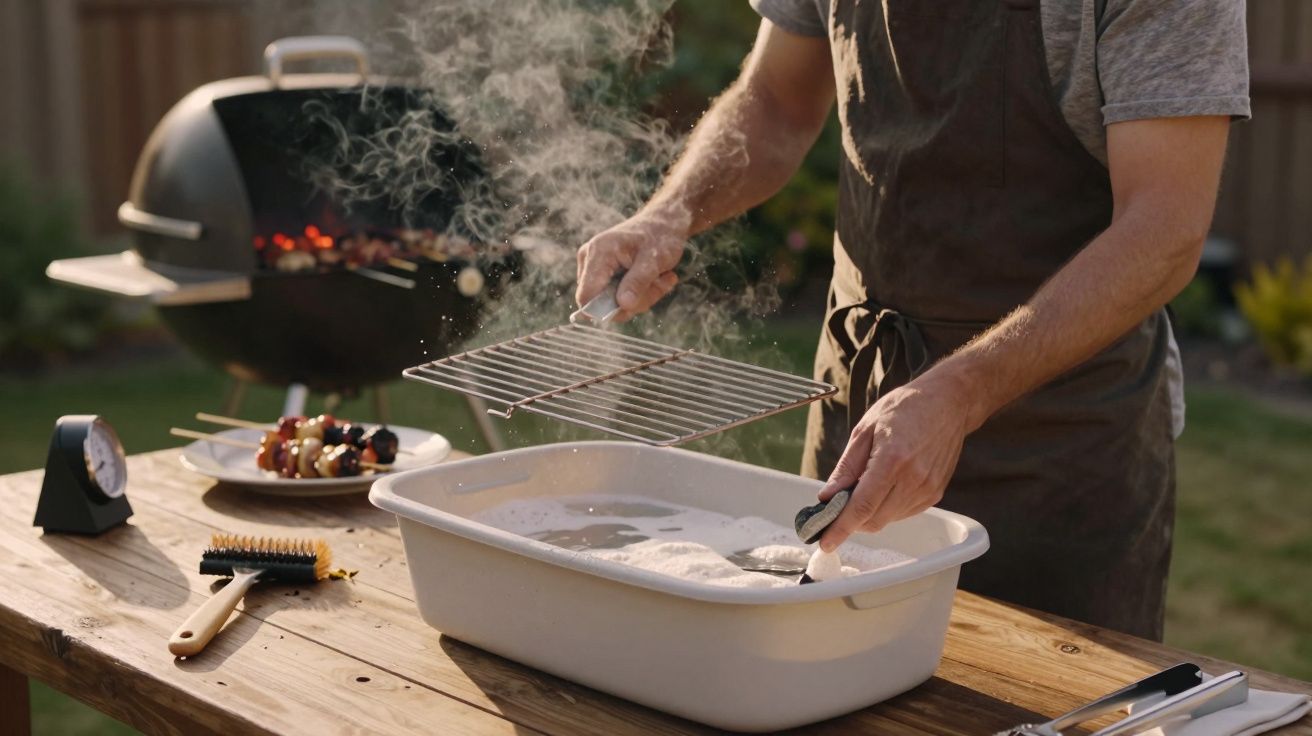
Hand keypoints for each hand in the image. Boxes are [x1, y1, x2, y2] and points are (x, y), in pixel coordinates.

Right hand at [575, 213, 685, 318]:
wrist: (663, 223)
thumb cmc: (659, 236)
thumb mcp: (654, 260)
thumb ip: (638, 282)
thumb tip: (623, 305)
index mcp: (599, 253)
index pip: (586, 296)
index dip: (607, 310)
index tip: (635, 305)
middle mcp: (589, 259)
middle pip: (601, 303)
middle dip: (633, 301)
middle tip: (657, 284)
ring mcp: (594, 267)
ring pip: (612, 303)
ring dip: (641, 297)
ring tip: (658, 278)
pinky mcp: (602, 274)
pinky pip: (617, 297)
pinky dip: (639, 294)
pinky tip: (653, 279)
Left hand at [816, 370, 978, 551]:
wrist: (947, 403)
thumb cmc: (904, 409)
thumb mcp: (865, 430)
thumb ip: (846, 468)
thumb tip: (826, 497)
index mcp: (892, 460)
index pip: (861, 506)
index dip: (841, 528)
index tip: (824, 542)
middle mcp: (913, 479)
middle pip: (874, 520)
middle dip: (851, 521)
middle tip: (837, 507)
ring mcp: (928, 489)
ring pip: (888, 519)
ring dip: (869, 513)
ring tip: (865, 485)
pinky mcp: (935, 494)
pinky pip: (903, 513)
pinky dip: (887, 507)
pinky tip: (885, 485)